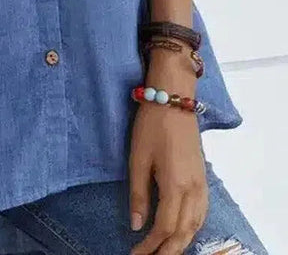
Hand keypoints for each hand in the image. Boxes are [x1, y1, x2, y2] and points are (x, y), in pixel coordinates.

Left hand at [128, 55, 207, 254]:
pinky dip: (192, 227)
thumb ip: (138, 194)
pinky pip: (202, 212)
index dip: (150, 246)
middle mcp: (193, 189)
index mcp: (175, 186)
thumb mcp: (137, 159)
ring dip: (181, 241)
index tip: (135, 253)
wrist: (173, 99)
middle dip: (167, 250)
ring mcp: (202, 183)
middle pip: (183, 232)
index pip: (165, 228)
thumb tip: (137, 225)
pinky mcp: (203, 176)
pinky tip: (183, 230)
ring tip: (163, 250)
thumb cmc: (151, 126)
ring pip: (196, 224)